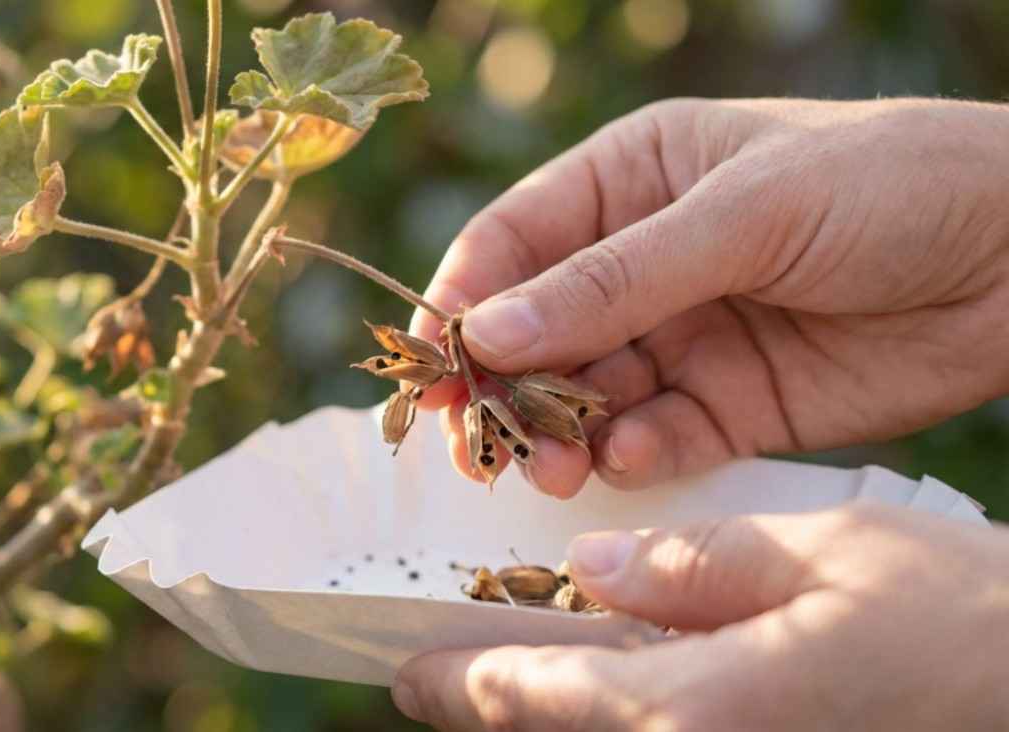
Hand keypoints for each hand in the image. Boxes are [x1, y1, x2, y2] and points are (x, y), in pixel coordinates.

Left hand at [391, 504, 1008, 730]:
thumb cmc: (964, 624)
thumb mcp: (828, 555)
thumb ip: (695, 567)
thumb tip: (593, 574)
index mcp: (695, 709)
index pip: (532, 698)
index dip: (457, 682)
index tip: (401, 671)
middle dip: (489, 708)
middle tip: (438, 671)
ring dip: (549, 717)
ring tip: (513, 671)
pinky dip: (617, 719)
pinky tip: (618, 679)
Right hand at [410, 98, 1008, 496]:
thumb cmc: (888, 185)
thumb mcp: (741, 215)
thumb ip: (612, 282)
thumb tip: (489, 335)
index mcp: (630, 179)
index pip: (513, 243)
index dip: (463, 303)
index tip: (429, 366)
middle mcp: (642, 261)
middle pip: (537, 332)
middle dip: (504, 387)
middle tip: (480, 444)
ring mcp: (683, 335)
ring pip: (586, 395)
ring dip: (559, 433)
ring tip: (554, 467)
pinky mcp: (728, 404)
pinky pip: (654, 437)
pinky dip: (632, 454)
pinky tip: (629, 459)